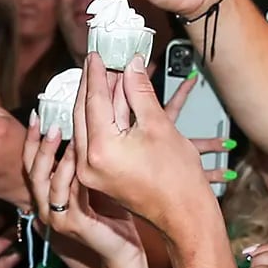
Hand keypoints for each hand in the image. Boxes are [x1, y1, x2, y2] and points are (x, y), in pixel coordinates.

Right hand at [25, 120, 146, 267]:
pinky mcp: (73, 225)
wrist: (122, 246)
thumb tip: (80, 124)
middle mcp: (45, 206)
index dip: (30, 140)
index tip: (35, 115)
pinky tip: (84, 160)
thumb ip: (80, 159)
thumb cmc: (109, 212)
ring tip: (69, 139)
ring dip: (58, 159)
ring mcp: (57, 218)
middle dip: (41, 147)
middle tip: (53, 125)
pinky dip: (75, 176)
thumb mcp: (90, 180)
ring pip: (49, 184)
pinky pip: (71, 196)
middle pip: (33, 173)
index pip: (29, 163)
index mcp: (46, 194)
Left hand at [70, 52, 219, 241]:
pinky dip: (101, 120)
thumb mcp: (159, 125)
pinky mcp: (97, 176)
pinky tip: (110, 102)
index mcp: (100, 149)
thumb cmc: (178, 177)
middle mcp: (88, 162)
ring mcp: (91, 172)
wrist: (184, 214)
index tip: (97, 53)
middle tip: (99, 60)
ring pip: (86, 125)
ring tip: (108, 76)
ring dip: (97, 100)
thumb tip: (131, 65)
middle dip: (93, 84)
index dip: (96, 73)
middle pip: (83, 111)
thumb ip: (139, 92)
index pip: (93, 100)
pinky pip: (92, 140)